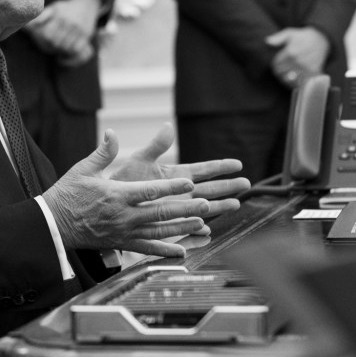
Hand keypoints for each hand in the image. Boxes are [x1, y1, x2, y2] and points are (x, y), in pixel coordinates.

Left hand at [25, 0, 100, 63]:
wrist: (87, 3)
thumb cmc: (66, 8)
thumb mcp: (53, 8)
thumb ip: (41, 17)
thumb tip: (28, 25)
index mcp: (59, 16)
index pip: (47, 35)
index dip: (43, 40)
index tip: (43, 40)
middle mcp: (70, 23)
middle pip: (56, 43)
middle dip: (51, 46)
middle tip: (50, 46)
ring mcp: (79, 29)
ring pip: (66, 47)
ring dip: (60, 50)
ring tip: (58, 48)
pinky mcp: (86, 35)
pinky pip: (76, 49)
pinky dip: (70, 52)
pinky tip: (67, 50)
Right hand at [42, 130, 211, 259]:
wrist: (53, 224)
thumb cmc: (67, 194)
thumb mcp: (83, 169)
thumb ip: (103, 152)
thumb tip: (113, 133)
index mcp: (117, 195)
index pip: (151, 191)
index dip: (172, 187)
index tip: (190, 183)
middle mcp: (124, 215)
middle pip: (161, 213)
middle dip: (185, 208)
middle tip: (206, 204)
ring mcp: (124, 232)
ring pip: (159, 231)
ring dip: (182, 227)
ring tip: (202, 223)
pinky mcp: (121, 243)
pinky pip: (147, 249)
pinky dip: (166, 251)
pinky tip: (182, 251)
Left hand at [108, 121, 249, 221]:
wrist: (108, 201)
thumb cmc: (123, 179)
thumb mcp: (140, 160)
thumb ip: (156, 146)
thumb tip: (168, 126)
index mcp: (176, 175)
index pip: (203, 169)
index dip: (220, 166)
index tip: (237, 163)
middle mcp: (180, 192)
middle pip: (210, 188)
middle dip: (228, 186)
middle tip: (247, 183)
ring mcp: (176, 207)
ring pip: (203, 207)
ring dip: (220, 206)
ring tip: (237, 204)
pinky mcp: (168, 222)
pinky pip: (186, 226)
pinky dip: (197, 228)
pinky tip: (208, 230)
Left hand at [265, 26, 329, 86]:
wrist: (321, 39)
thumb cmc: (302, 36)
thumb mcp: (290, 33)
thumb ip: (278, 38)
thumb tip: (267, 42)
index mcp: (291, 52)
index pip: (276, 65)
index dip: (274, 64)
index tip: (276, 63)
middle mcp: (298, 61)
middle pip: (281, 73)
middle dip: (278, 72)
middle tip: (280, 70)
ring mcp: (306, 68)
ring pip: (289, 80)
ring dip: (285, 79)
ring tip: (286, 75)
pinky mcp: (313, 73)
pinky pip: (300, 83)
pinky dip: (295, 84)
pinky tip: (293, 80)